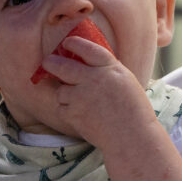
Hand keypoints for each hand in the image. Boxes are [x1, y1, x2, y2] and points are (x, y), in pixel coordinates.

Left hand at [41, 36, 157, 147]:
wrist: (132, 137)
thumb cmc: (133, 110)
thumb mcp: (125, 81)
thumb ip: (106, 70)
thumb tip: (88, 62)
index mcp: (109, 68)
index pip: (87, 48)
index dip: (74, 43)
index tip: (67, 43)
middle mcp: (93, 79)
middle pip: (63, 66)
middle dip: (51, 62)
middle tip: (48, 62)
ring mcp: (81, 97)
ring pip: (61, 91)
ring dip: (65, 94)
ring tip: (78, 101)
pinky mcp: (74, 115)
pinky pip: (62, 109)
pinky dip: (68, 111)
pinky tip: (81, 115)